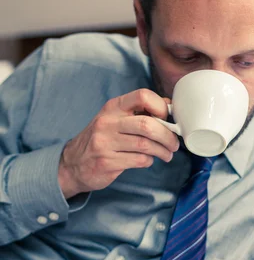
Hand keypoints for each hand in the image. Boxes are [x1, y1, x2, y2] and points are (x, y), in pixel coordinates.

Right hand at [58, 89, 178, 198]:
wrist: (73, 164)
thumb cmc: (101, 139)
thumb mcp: (115, 119)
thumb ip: (140, 111)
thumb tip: (168, 105)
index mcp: (113, 107)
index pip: (143, 96)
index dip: (161, 107)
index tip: (168, 119)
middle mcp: (108, 122)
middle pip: (147, 125)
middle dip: (167, 136)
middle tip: (174, 144)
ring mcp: (105, 143)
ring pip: (145, 145)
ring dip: (162, 151)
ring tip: (167, 154)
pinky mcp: (107, 162)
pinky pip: (139, 160)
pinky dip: (149, 161)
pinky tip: (149, 160)